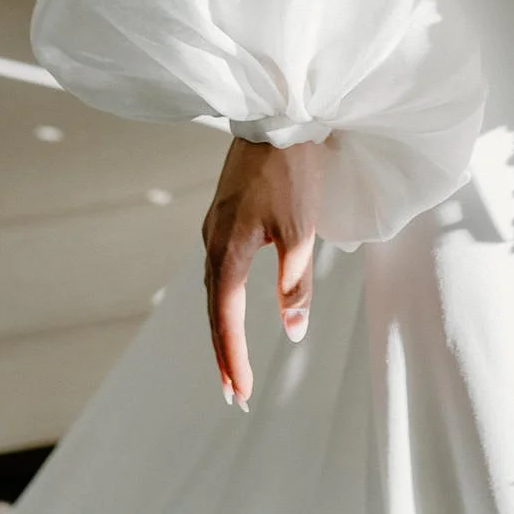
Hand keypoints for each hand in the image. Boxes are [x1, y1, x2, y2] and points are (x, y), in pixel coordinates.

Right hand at [200, 137, 328, 408]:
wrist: (276, 118)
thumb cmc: (291, 171)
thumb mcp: (301, 230)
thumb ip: (295, 283)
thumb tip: (294, 331)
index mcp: (228, 249)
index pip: (226, 318)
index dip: (233, 358)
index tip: (240, 392)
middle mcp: (212, 242)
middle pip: (214, 311)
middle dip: (223, 355)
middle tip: (234, 395)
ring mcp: (214, 228)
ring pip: (213, 291)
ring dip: (223, 330)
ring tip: (233, 365)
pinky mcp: (222, 218)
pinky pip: (217, 270)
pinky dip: (224, 301)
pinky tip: (232, 309)